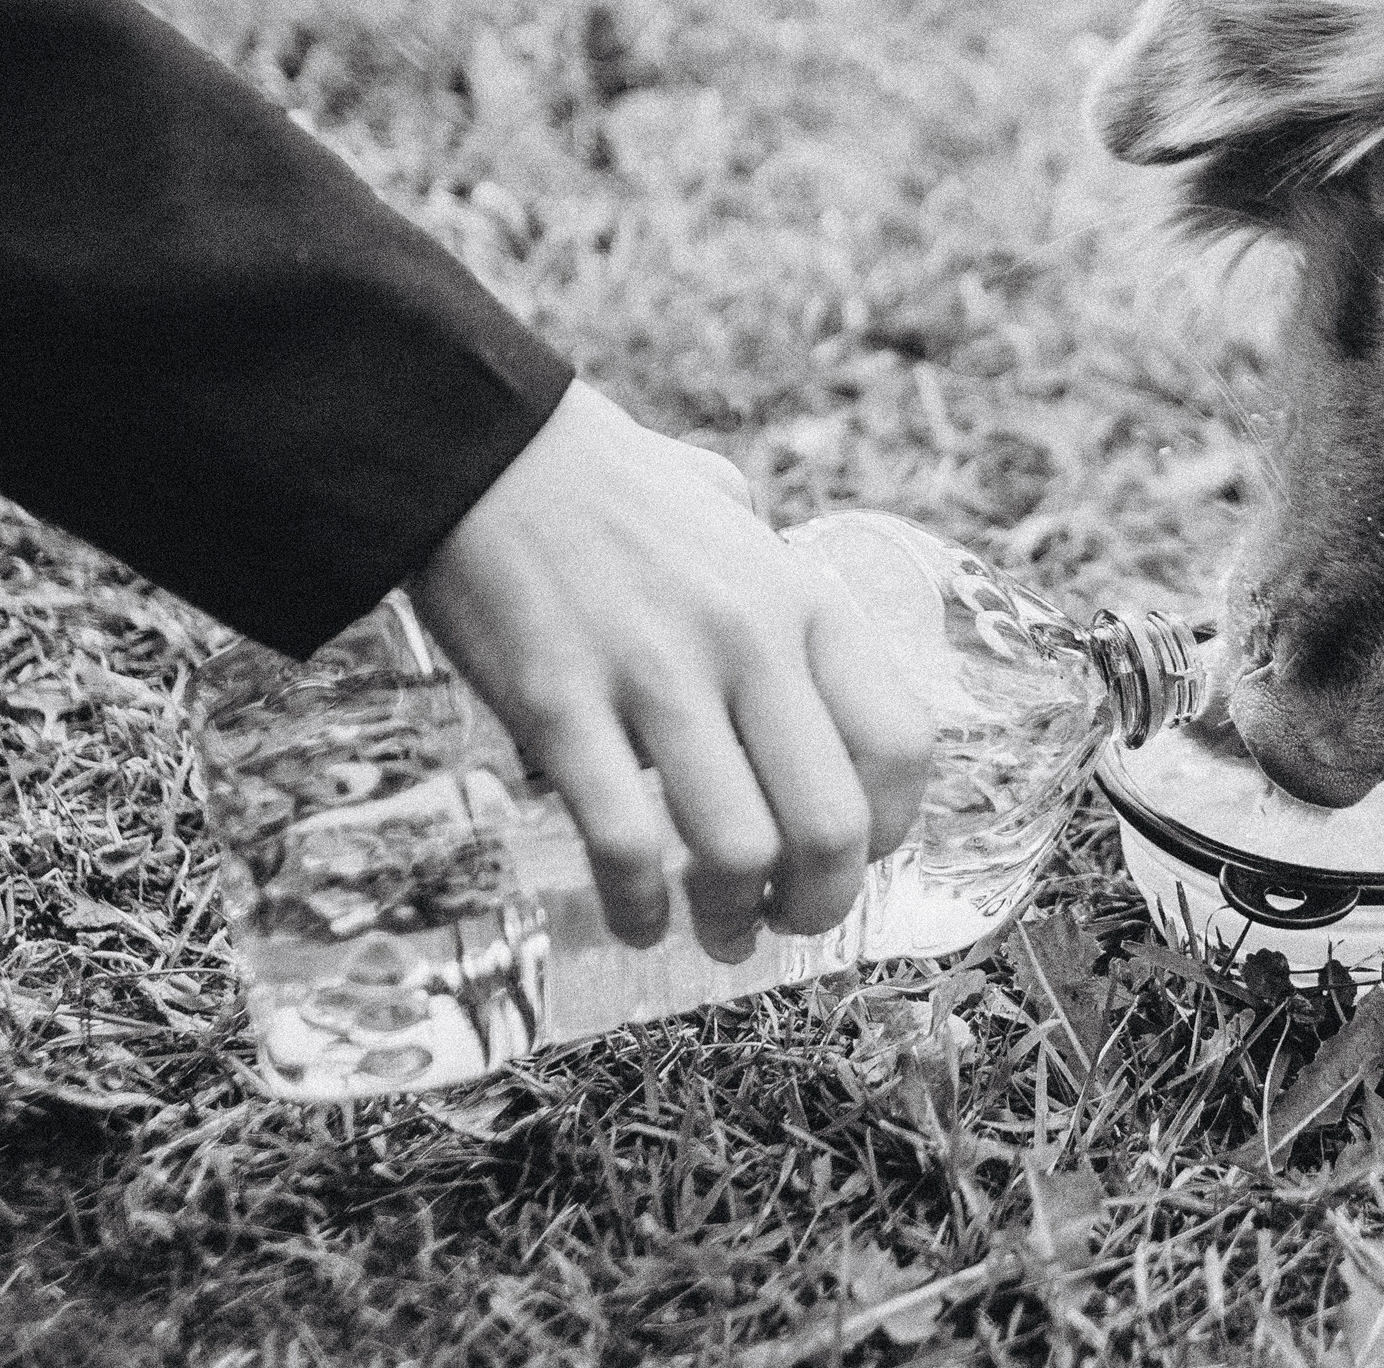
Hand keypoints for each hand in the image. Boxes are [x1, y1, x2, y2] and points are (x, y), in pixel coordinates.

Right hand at [406, 380, 932, 959]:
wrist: (482, 449)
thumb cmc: (611, 487)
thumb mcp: (731, 514)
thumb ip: (777, 580)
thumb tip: (801, 647)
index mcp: (802, 600)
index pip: (901, 742)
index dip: (893, 827)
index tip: (859, 855)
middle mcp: (747, 642)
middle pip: (830, 823)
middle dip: (820, 903)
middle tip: (789, 922)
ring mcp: (654, 676)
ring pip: (735, 850)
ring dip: (731, 918)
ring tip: (719, 933)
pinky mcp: (561, 706)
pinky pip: (622, 842)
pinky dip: (637, 907)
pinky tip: (637, 921)